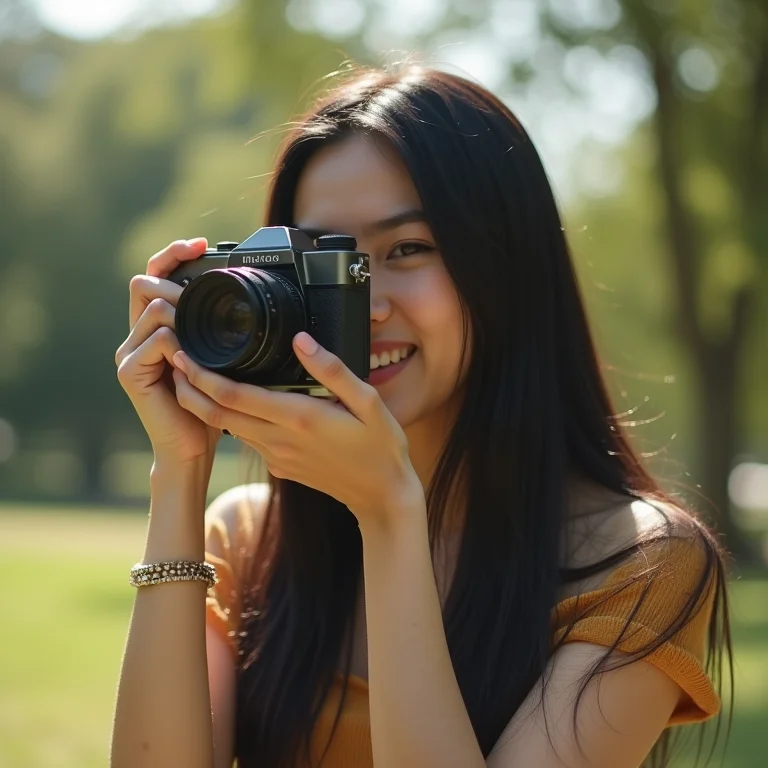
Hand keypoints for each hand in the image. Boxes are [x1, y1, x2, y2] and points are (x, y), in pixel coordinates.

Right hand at [115, 238, 220, 466]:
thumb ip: (212, 329)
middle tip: (204, 296)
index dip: (173, 254)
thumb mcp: (216, 358)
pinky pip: (158, 339)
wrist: (191, 448)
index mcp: (154, 328)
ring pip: (153, 308)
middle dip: (175, 281)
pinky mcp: (129, 371)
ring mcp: (128, 353)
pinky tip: (193, 363)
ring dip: (183, 316)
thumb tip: (236, 294)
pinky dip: (181, 345)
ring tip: (203, 340)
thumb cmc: (207, 405)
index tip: (202, 244)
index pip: (153, 275)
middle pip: (143, 282)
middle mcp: (135, 336)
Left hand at [171, 331, 423, 528]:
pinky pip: (248, 438)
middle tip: (173, 358)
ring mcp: (277, 456)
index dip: (202, 376)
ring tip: (192, 375)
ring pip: (228, 427)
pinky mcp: (280, 466)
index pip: (234, 395)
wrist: (382, 496)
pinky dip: (230, 419)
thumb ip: (332, 369)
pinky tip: (233, 401)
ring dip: (205, 403)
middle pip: (218, 413)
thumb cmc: (381, 445)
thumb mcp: (369, 401)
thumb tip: (300, 340)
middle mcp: (279, 439)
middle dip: (190, 387)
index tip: (183, 354)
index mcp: (298, 418)